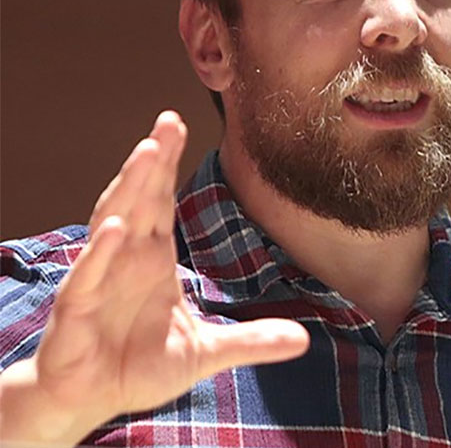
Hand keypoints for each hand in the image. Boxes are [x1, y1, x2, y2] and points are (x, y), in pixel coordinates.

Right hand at [0, 112, 308, 445]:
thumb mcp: (206, 351)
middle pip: (139, 200)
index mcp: (152, 257)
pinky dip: (99, 254)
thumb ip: (251, 340)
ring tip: (147, 153)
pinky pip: (86, 278)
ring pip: (110, 223)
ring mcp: (99, 280)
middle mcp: (125, 258)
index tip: (177, 124)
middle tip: (168, 122)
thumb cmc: (142, 364)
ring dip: (127, 188)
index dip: (167, 164)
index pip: (160, 200)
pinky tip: (116, 230)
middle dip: (152, 161)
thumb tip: (304, 340)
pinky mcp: (77, 313)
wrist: (94, 397)